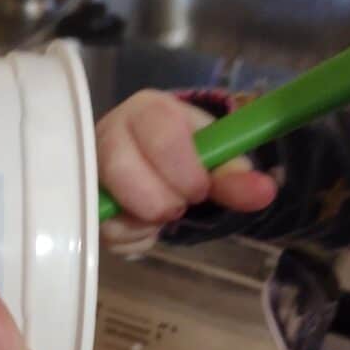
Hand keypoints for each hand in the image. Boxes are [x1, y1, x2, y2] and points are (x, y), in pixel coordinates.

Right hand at [96, 90, 277, 254]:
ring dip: (146, 220)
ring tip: (162, 212)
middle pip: (122, 168)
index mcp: (147, 111)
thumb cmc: (183, 155)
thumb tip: (264, 192)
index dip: (184, 170)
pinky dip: (135, 238)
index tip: (201, 191)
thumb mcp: (213, 158)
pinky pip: (106, 231)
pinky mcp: (85, 204)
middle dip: (162, 199)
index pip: (160, 134)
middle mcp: (109, 133)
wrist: (150, 161)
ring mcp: (90, 169)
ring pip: (108, 205)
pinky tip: (145, 224)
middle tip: (180, 203)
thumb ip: (234, 174)